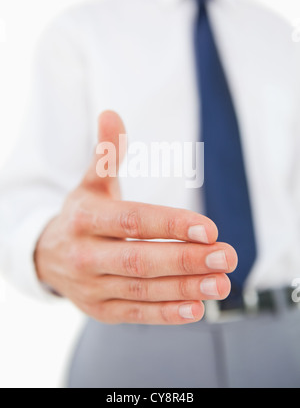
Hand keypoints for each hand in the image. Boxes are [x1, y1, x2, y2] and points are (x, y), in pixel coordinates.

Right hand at [35, 111, 237, 324]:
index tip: (209, 228)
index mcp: (85, 218)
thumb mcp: (90, 184)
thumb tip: (111, 113)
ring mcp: (91, 287)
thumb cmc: (82, 216)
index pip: (131, 221)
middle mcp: (84, 256)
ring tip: (221, 282)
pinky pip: (136, 314)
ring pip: (142, 290)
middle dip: (185, 259)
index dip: (169, 225)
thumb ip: (106, 154)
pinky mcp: (100, 311)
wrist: (48, 256)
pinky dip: (167, 313)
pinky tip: (198, 307)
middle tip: (226, 255)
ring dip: (184, 287)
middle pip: (139, 259)